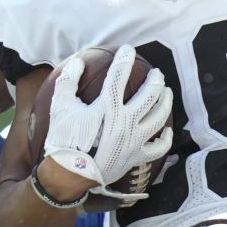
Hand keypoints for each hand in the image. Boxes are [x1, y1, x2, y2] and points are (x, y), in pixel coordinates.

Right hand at [44, 45, 173, 188]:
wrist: (69, 176)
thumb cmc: (64, 140)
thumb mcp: (60, 107)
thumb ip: (68, 81)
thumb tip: (77, 62)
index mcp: (108, 107)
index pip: (119, 75)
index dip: (124, 59)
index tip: (128, 50)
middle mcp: (126, 121)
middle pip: (150, 95)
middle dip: (155, 80)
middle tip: (156, 73)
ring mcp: (134, 140)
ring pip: (159, 117)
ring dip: (166, 102)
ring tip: (166, 93)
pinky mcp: (136, 157)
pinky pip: (158, 147)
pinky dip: (165, 138)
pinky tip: (166, 130)